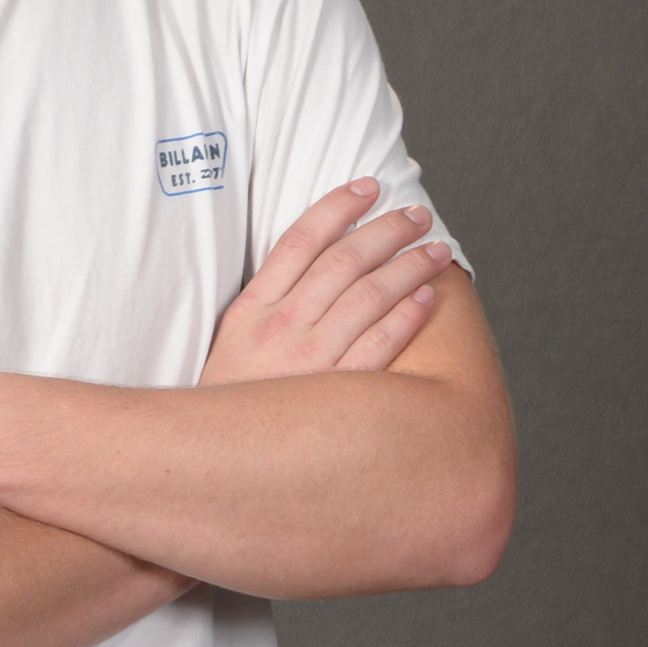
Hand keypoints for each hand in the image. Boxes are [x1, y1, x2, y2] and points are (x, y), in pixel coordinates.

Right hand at [199, 181, 453, 386]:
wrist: (213, 459)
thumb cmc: (229, 400)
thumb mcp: (231, 342)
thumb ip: (266, 303)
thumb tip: (311, 261)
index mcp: (251, 309)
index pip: (300, 240)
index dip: (339, 206)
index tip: (369, 187)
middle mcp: (280, 328)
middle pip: (342, 261)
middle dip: (386, 230)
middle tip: (418, 216)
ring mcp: (308, 361)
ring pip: (368, 297)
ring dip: (407, 267)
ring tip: (434, 252)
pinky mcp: (333, 394)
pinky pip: (377, 347)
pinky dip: (404, 319)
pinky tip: (425, 299)